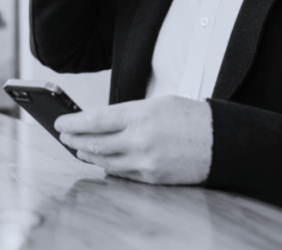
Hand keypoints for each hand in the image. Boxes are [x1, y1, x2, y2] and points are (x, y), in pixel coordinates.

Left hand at [55, 95, 212, 184]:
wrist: (221, 141)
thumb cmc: (190, 117)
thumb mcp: (157, 104)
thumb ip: (127, 114)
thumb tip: (101, 122)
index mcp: (140, 116)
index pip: (95, 121)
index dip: (72, 123)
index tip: (59, 123)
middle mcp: (140, 140)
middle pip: (95, 144)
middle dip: (75, 140)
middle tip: (64, 137)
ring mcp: (145, 162)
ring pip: (105, 162)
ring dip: (87, 156)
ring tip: (77, 149)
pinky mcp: (152, 178)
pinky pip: (122, 174)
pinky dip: (107, 167)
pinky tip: (100, 162)